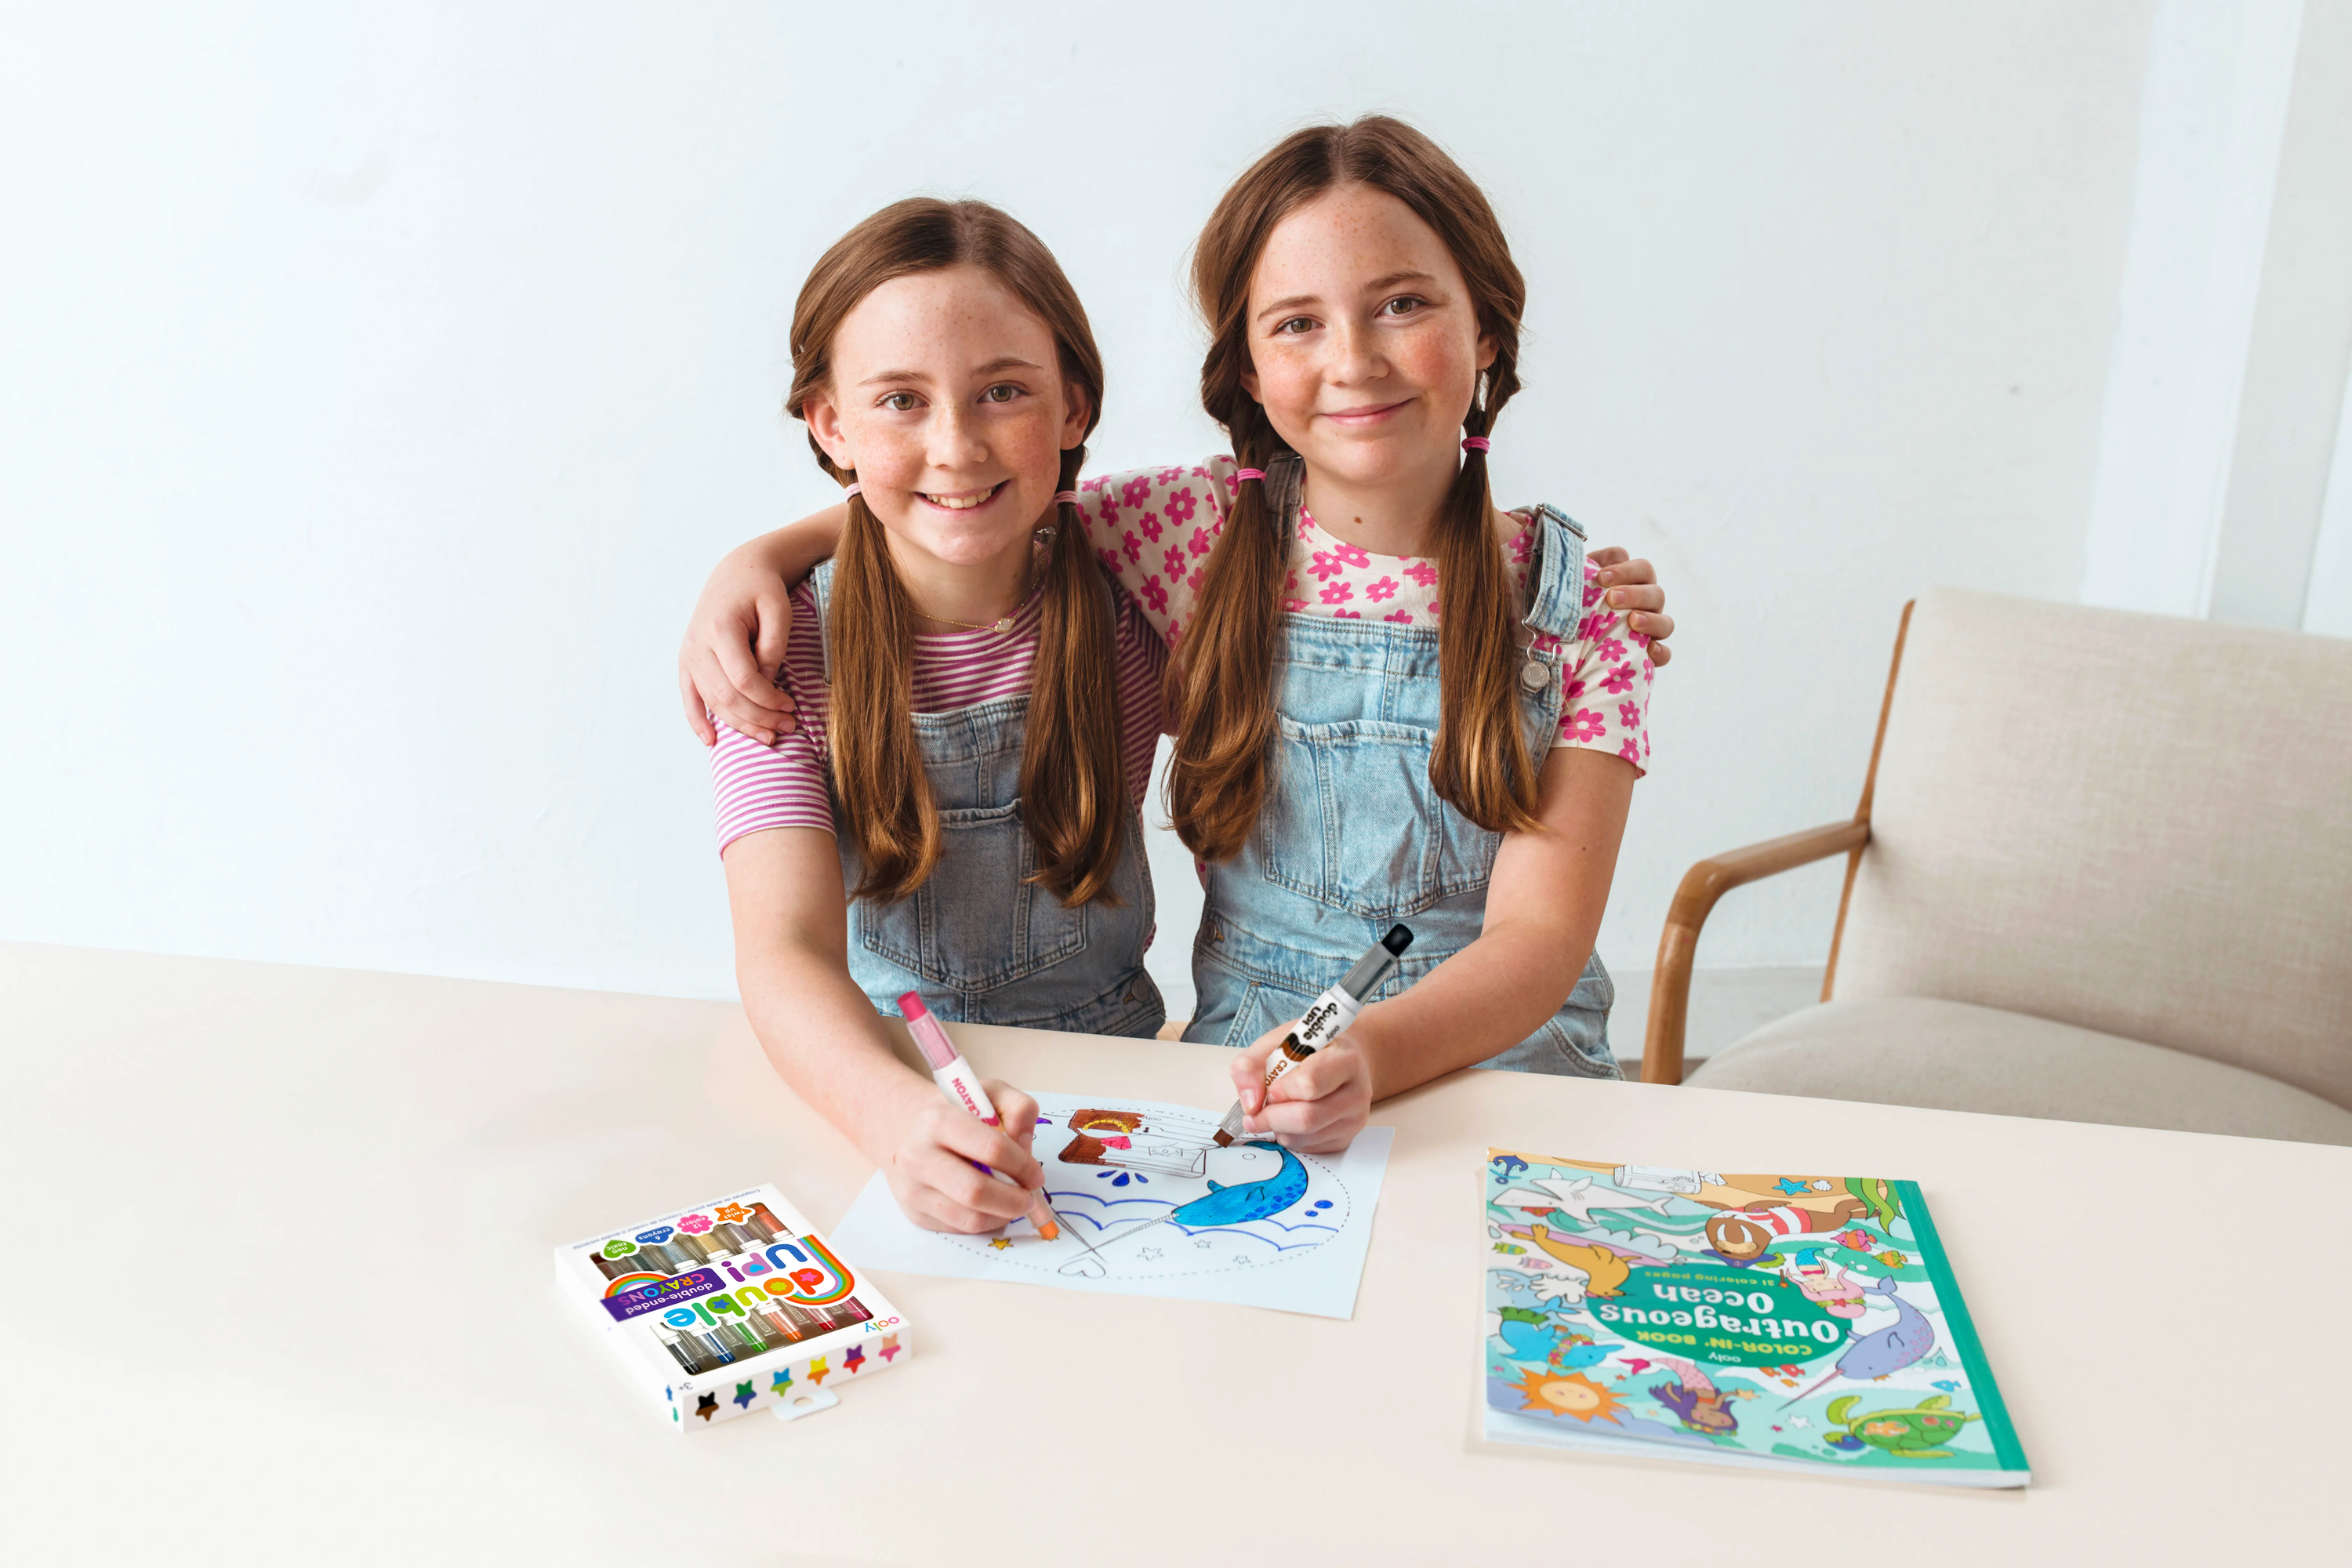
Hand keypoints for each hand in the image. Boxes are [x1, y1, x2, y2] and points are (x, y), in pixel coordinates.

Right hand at [678, 540, 799, 745]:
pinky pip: (689, 697)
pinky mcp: (687, 661)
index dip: (768, 700)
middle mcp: (698, 644)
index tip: (792, 707)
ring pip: (713, 702)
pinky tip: (711, 740)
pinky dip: (698, 720)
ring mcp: (689, 655)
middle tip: (788, 728)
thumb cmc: (762, 589)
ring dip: (740, 725)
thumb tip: (768, 681)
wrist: (736, 573)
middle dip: (759, 717)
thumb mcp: (779, 609)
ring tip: (769, 737)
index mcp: (720, 628)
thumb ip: (774, 646)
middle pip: (728, 696)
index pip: (744, 679)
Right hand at [877, 1080, 1047, 1232]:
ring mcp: (913, 1188)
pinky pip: (960, 1228)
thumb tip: (1025, 1145)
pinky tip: (990, 1207)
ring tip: (1013, 1204)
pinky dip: (984, 1222)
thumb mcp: (990, 1094)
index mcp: (939, 1120)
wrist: (906, 1129)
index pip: (991, 1149)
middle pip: (976, 1192)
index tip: (1036, 1175)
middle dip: (1014, 1201)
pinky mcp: (915, 1213)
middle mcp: (919, 1156)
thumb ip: (1018, 1108)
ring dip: (1002, 1216)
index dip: (1022, 1166)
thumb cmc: (956, 1113)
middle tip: (1030, 1199)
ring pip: (970, 1218)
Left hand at [1229, 1023, 1371, 1154]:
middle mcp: (1357, 1092)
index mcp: (1345, 1059)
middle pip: (1307, 1118)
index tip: (1270, 1088)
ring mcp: (1354, 1119)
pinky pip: (1308, 1148)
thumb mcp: (1276, 1042)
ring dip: (1278, 1129)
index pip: (1310, 1083)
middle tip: (1253, 1114)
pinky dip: (1288, 1138)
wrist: (1342, 1060)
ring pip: (1304, 1137)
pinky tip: (1288, 1121)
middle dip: (1272, 1117)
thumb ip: (1251, 1065)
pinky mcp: (1346, 1139)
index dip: (1281, 1090)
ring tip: (1274, 1111)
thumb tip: (1250, 1104)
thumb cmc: (1308, 1049)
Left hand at [1586, 546, 1674, 668]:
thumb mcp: (1578, 586)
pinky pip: (1664, 655)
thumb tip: (1593, 566)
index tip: (1601, 577)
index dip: (1625, 570)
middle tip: (1613, 598)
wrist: (1568, 639)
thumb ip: (1587, 570)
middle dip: (1635, 593)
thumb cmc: (1576, 606)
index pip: (1641, 569)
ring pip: (1666, 622)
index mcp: (1634, 584)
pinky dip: (1660, 652)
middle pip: (1655, 593)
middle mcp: (1646, 605)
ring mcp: (1651, 630)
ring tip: (1633, 620)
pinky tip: (1649, 650)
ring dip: (1652, 620)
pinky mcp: (1650, 655)